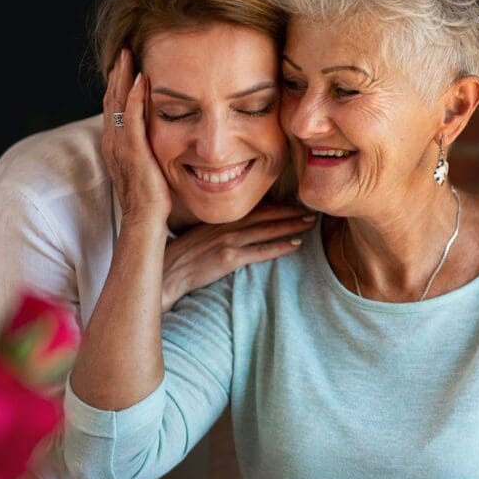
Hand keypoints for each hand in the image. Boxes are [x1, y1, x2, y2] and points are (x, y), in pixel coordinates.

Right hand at [101, 48, 171, 221]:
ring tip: (128, 55)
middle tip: (124, 51)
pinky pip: (131, 117)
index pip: (113, 108)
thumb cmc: (150, 199)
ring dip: (122, 77)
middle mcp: (112, 142)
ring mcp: (120, 146)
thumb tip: (157, 140)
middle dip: (117, 74)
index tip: (125, 65)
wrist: (144, 220)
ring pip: (117, 103)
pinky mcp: (133, 151)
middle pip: (111, 99)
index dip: (117, 85)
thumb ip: (146, 151)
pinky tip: (140, 79)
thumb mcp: (146, 168)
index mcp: (114, 146)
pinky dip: (134, 96)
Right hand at [161, 206, 315, 309]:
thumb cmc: (179, 257)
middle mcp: (226, 226)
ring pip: (267, 230)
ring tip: (310, 222)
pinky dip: (280, 247)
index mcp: (219, 219)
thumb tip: (235, 230)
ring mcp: (228, 241)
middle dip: (289, 213)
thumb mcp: (198, 235)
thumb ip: (217, 230)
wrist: (166, 272)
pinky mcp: (229, 259)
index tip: (294, 205)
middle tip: (311, 210)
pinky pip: (261, 251)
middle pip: (265, 216)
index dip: (276, 207)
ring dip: (291, 225)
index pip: (253, 209)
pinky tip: (296, 244)